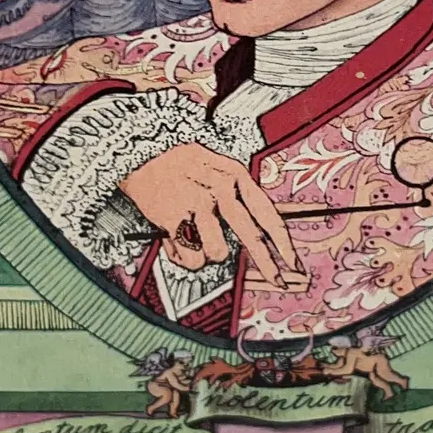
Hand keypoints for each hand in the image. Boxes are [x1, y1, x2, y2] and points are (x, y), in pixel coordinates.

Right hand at [120, 145, 307, 287]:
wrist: (139, 150)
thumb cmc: (179, 162)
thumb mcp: (216, 166)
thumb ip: (236, 193)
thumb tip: (255, 233)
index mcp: (235, 175)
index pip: (266, 214)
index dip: (283, 243)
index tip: (293, 263)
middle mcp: (220, 190)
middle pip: (252, 238)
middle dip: (268, 265)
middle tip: (278, 281)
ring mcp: (197, 204)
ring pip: (218, 252)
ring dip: (207, 253)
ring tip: (193, 239)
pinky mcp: (174, 218)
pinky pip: (190, 257)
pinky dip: (183, 257)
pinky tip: (174, 241)